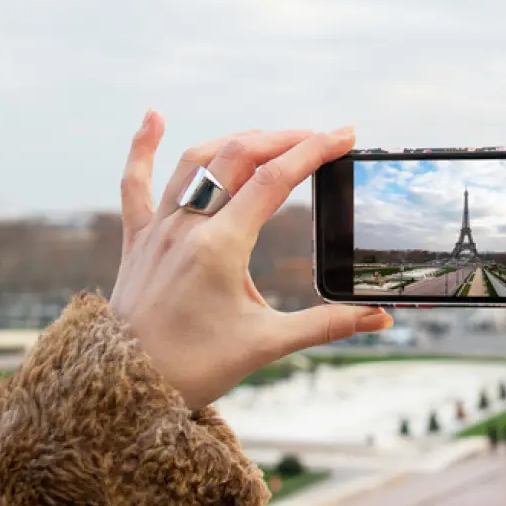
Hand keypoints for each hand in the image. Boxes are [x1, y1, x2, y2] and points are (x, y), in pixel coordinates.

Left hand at [109, 112, 390, 408]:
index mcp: (220, 247)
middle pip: (237, 157)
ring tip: (270, 137)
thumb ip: (327, 325)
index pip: (274, 180)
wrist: (126, 388)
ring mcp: (158, 229)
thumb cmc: (196, 368)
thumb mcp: (268, 345)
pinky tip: (152, 117)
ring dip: (235, 140)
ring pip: (196, 160)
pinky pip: (136, 183)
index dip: (313, 152)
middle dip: (282, 139)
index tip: (344, 136)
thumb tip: (380, 318)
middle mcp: (186, 227)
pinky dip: (142, 147)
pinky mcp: (137, 239)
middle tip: (317, 137)